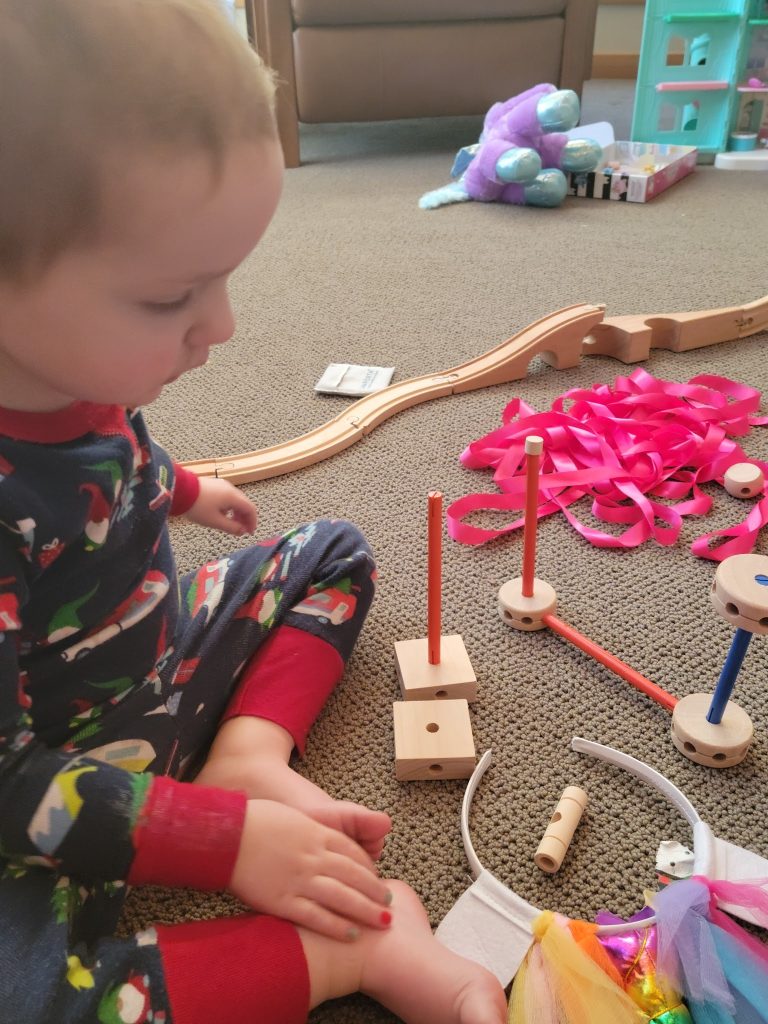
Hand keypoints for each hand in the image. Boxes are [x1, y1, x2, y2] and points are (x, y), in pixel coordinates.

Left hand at [185, 477, 256, 535]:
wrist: (179, 490)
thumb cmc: (197, 507)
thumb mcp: (214, 521)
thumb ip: (231, 527)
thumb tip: (242, 531)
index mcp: (233, 497)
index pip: (250, 509)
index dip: (252, 522)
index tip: (250, 533)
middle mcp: (230, 488)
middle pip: (244, 503)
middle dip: (245, 518)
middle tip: (241, 530)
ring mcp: (222, 485)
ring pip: (236, 500)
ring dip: (237, 513)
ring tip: (231, 524)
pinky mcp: (214, 485)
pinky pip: (227, 497)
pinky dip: (229, 507)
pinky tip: (222, 514)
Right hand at [229, 799, 392, 939]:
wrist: (227, 834)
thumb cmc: (255, 820)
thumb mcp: (292, 818)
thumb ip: (311, 830)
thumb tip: (322, 839)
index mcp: (317, 833)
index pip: (353, 853)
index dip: (369, 868)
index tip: (378, 880)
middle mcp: (314, 857)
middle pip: (355, 876)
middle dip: (375, 891)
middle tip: (390, 904)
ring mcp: (300, 879)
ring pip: (342, 898)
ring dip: (366, 911)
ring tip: (383, 921)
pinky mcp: (283, 900)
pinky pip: (315, 916)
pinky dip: (336, 926)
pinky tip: (351, 934)